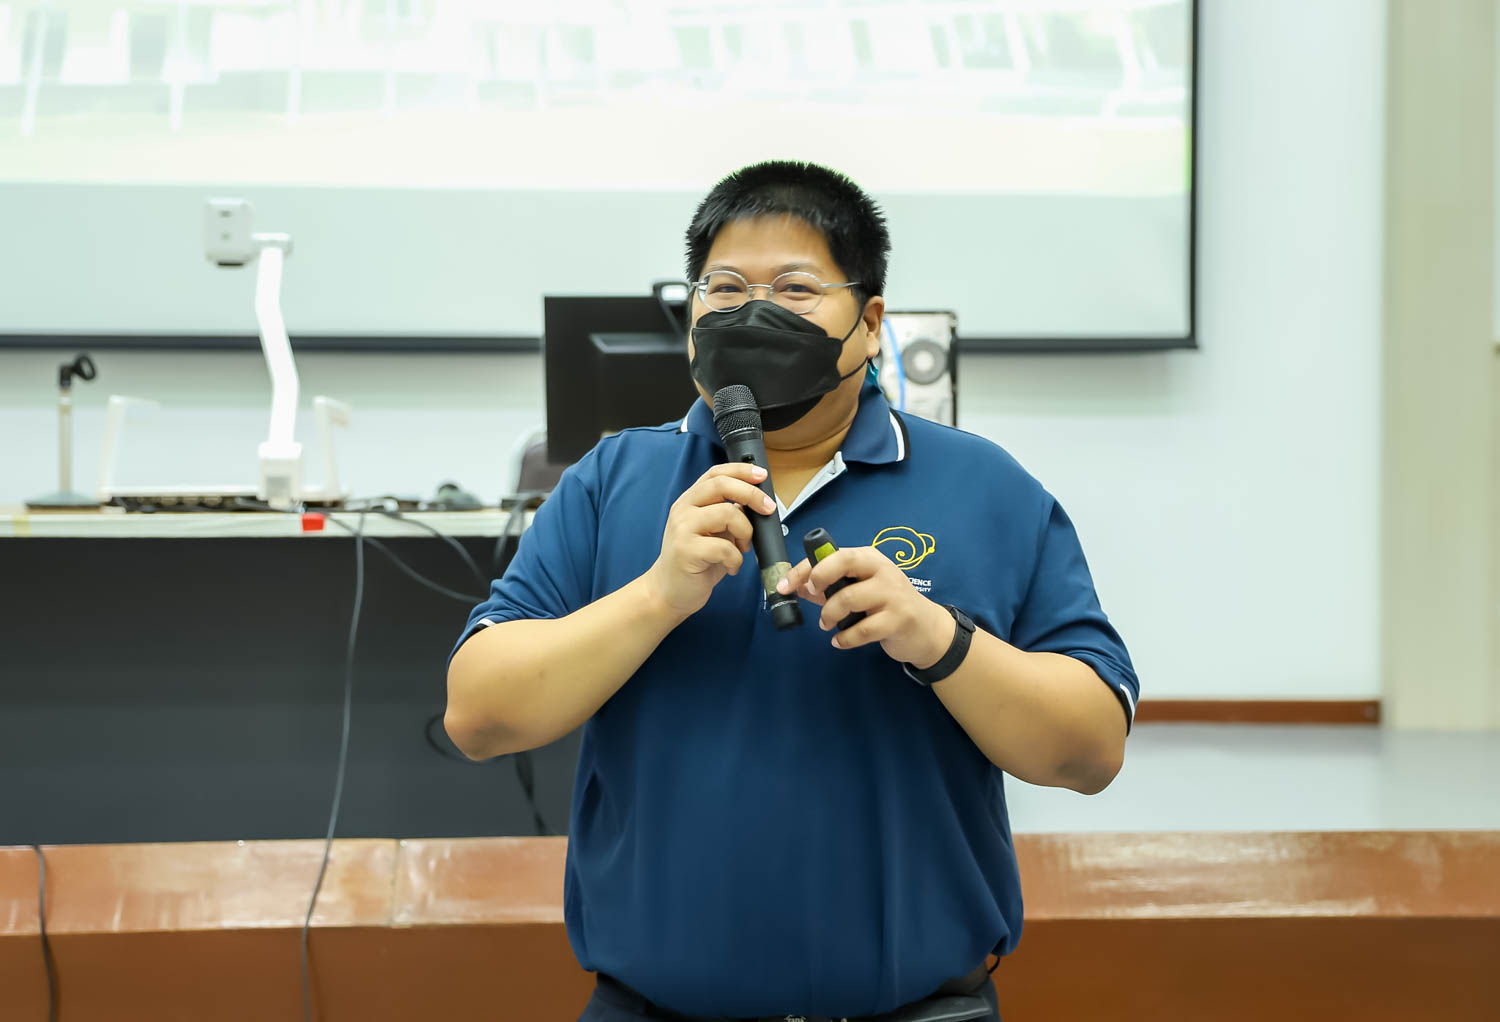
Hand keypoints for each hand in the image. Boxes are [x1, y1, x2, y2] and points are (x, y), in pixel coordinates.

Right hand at [643, 462, 776, 619]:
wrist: (669, 591)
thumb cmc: (697, 562)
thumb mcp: (714, 532)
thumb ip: (729, 514)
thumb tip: (758, 503)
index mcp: (690, 501)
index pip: (715, 474)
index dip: (741, 471)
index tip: (762, 476)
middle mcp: (683, 509)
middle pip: (721, 485)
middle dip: (751, 494)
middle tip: (768, 508)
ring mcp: (682, 529)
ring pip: (727, 513)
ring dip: (745, 532)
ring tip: (742, 548)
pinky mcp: (686, 551)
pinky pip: (725, 547)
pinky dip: (736, 559)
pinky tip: (731, 567)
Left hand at [778, 547, 955, 667]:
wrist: (926, 629)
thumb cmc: (887, 606)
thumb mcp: (860, 589)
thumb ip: (828, 587)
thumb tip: (795, 586)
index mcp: (869, 558)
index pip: (833, 554)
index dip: (805, 568)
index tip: (784, 585)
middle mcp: (882, 570)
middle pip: (844, 561)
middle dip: (819, 577)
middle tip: (811, 595)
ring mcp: (893, 594)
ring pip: (849, 598)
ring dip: (829, 614)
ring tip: (826, 624)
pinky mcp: (899, 619)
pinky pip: (862, 630)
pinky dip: (844, 639)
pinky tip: (840, 641)